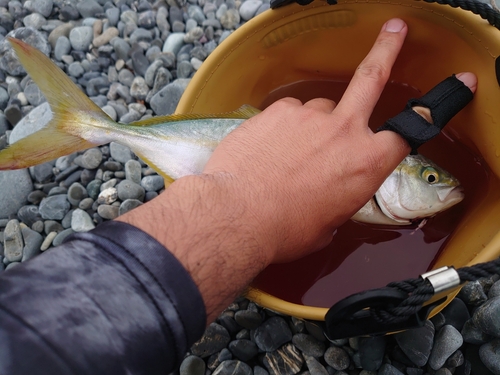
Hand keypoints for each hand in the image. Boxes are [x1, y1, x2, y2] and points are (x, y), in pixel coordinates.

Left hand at [202, 18, 471, 262]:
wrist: (238, 215)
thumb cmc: (287, 229)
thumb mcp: (329, 221)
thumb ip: (340, 195)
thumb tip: (331, 190)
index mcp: (366, 163)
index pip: (408, 130)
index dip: (436, 107)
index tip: (456, 85)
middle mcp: (343, 130)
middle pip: (371, 78)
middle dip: (387, 50)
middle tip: (395, 29)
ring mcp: (308, 115)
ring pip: (319, 111)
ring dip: (312, 127)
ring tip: (289, 156)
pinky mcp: (277, 111)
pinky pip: (287, 116)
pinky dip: (283, 131)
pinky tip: (268, 151)